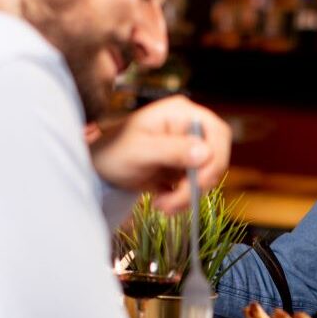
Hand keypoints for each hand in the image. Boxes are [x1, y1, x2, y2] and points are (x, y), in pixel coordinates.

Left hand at [90, 96, 230, 212]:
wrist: (99, 170)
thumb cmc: (112, 151)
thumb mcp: (140, 151)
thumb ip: (172, 150)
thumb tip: (206, 153)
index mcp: (180, 113)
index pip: (217, 132)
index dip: (215, 158)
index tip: (198, 181)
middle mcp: (188, 127)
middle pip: (216, 156)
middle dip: (199, 183)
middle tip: (174, 201)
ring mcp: (188, 148)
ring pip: (207, 175)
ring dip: (189, 196)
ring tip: (162, 204)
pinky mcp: (184, 167)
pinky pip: (197, 185)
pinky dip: (184, 199)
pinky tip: (164, 202)